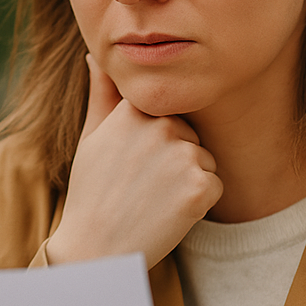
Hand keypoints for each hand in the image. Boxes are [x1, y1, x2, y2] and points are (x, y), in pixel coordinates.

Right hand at [45, 56, 222, 269]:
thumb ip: (102, 93)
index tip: (131, 167)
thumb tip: (97, 55)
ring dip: (187, 183)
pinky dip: (198, 204)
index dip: (153, 145)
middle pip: (190, 137)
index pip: (168, 114)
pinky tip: (167, 214)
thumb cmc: (92, 193)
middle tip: (140, 188)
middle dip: (174, 162)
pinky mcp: (200, 186)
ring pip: (204, 161)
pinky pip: (214, 186)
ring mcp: (183, 154)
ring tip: (152, 201)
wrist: (95, 249)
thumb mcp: (91, 138)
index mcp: (134, 108)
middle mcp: (161, 125)